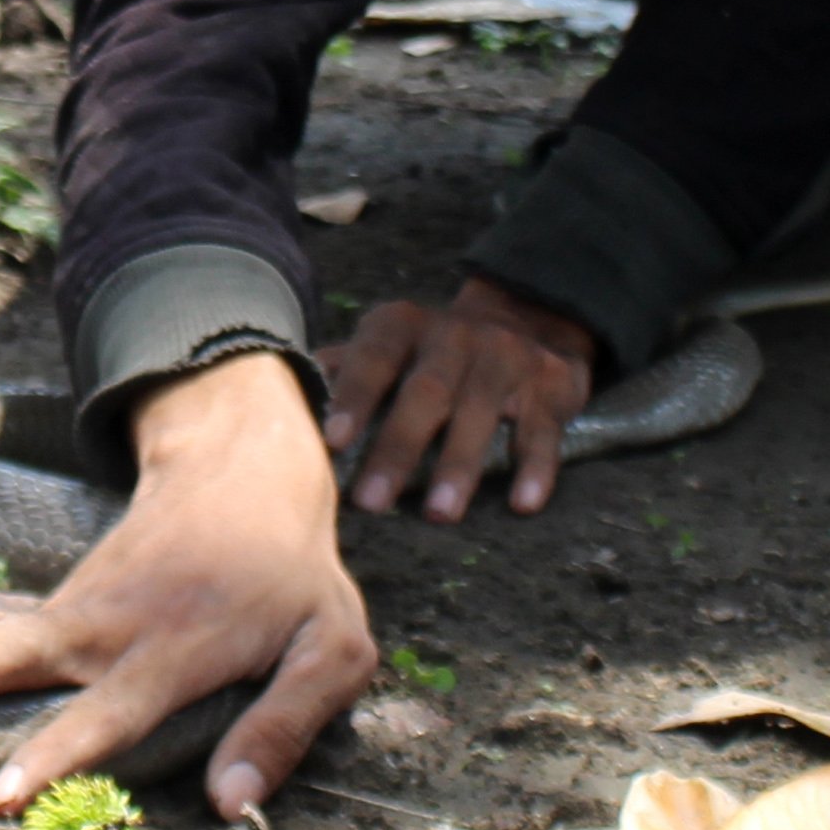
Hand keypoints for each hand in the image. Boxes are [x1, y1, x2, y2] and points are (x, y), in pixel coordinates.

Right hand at [0, 350, 374, 819]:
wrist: (244, 469)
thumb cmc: (293, 574)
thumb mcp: (331, 648)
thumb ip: (284, 724)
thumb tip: (230, 806)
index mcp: (180, 647)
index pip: (114, 710)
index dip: (60, 751)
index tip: (5, 794)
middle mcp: (116, 627)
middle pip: (28, 655)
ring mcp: (81, 609)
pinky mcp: (63, 602)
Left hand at [320, 274, 594, 521]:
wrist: (528, 317)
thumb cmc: (432, 351)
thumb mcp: (387, 344)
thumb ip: (342, 369)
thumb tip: (278, 398)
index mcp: (404, 326)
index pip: (374, 357)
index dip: (353, 396)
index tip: (332, 441)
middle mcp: (455, 335)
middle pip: (425, 392)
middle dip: (398, 447)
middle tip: (371, 501)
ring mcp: (506, 358)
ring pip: (481, 412)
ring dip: (459, 464)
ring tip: (439, 513)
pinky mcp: (551, 387)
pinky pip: (542, 430)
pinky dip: (535, 467)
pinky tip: (523, 503)